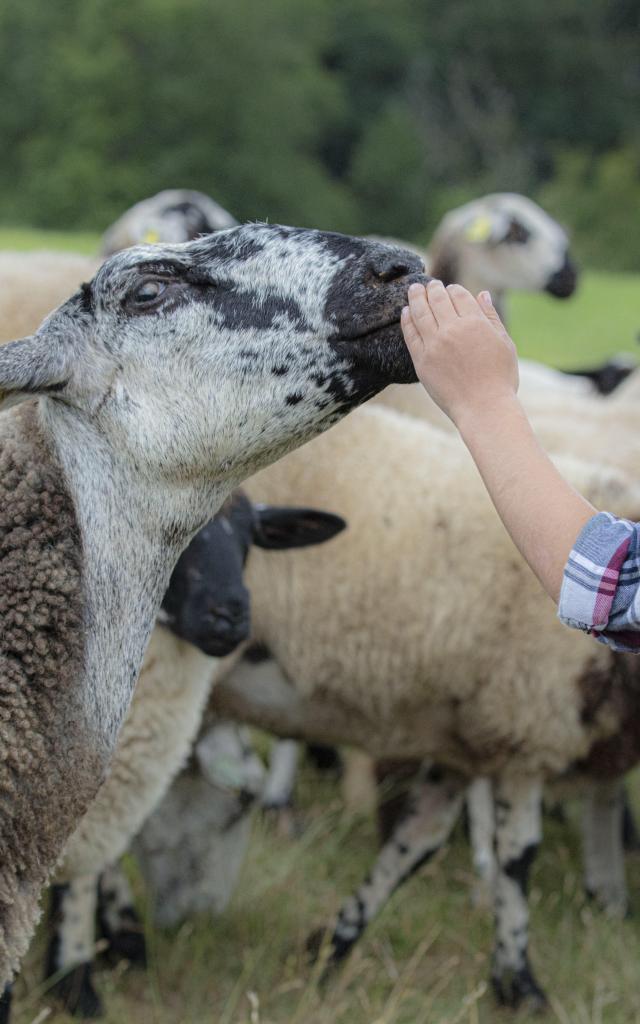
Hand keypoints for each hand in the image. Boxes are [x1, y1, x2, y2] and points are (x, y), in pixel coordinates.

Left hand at [401, 281, 518, 428]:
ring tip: (413, 289)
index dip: (453, 289)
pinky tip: (406, 312)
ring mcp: (434, 345)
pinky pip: (410, 334)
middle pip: (437, 300)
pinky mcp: (421, 360)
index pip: (459, 295)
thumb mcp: (505, 343)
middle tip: (428, 284)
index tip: (449, 289)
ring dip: (416, 297)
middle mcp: (452, 330)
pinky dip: (407, 320)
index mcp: (475, 323)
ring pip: (420, 313)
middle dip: (432, 288)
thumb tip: (482, 294)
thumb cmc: (500, 378)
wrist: (484, 408)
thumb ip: (491, 317)